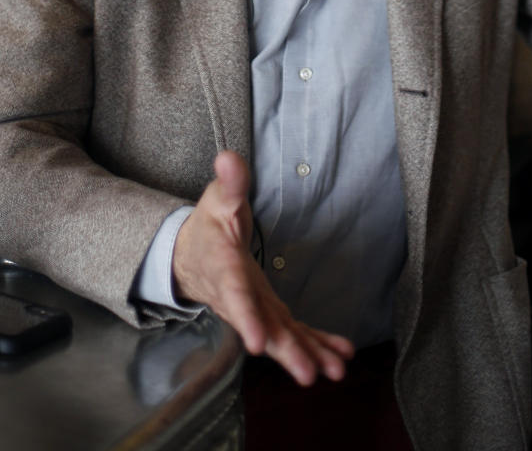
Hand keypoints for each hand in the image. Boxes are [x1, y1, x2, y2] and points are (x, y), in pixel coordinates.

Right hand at [173, 149, 354, 385]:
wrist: (191, 255)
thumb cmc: (206, 225)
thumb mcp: (216, 198)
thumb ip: (228, 182)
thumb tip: (229, 158)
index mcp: (224, 269)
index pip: (235, 294)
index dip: (246, 318)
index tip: (257, 344)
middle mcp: (240, 297)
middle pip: (262, 327)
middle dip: (287, 351)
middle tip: (310, 373)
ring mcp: (256, 308)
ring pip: (280, 336)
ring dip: (307, 353)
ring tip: (336, 371)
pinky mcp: (268, 311)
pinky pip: (292, 331)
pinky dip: (315, 343)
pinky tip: (340, 356)